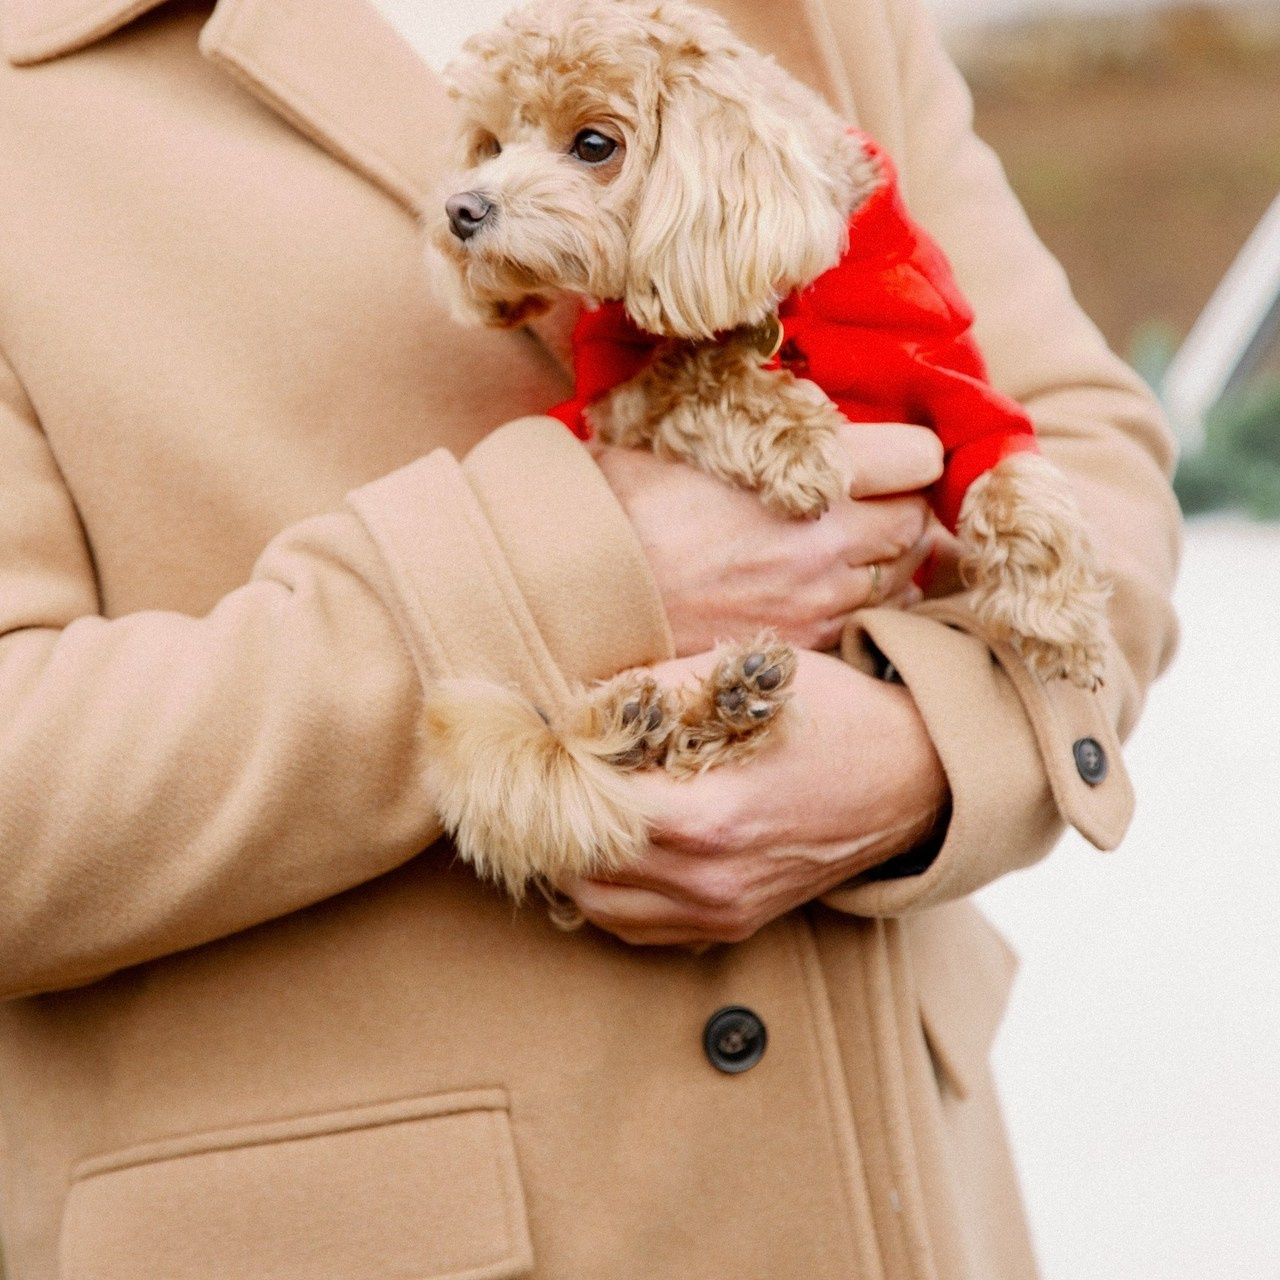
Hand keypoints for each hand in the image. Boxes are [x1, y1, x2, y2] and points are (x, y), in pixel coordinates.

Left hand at [558, 649, 947, 945]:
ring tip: (570, 812)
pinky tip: (613, 848)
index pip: (584, 814)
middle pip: (579, 870)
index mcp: (708, 817)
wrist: (915, 779)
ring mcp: (723, 912)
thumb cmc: (834, 717)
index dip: (553, 775)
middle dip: (550, 822)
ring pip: (599, 909)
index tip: (542, 744)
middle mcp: (710, 880)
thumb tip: (581, 700)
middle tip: (543, 778)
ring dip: (572, 863)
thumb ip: (653, 689)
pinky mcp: (734, 925)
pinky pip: (640, 928)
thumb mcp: (746, 678)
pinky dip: (610, 894)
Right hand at [595, 423, 942, 653]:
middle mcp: (827, 540)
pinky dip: (864, 602)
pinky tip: (833, 587)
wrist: (580, 584)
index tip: (896, 451)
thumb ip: (760, 421)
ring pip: (900, 577)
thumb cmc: (625, 500)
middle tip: (879, 498)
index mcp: (809, 473)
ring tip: (858, 544)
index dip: (913, 451)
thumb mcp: (690, 433)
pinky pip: (866, 621)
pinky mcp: (797, 645)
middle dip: (905, 505)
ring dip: (889, 558)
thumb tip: (800, 404)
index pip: (918, 457)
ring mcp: (815, 600)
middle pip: (917, 520)